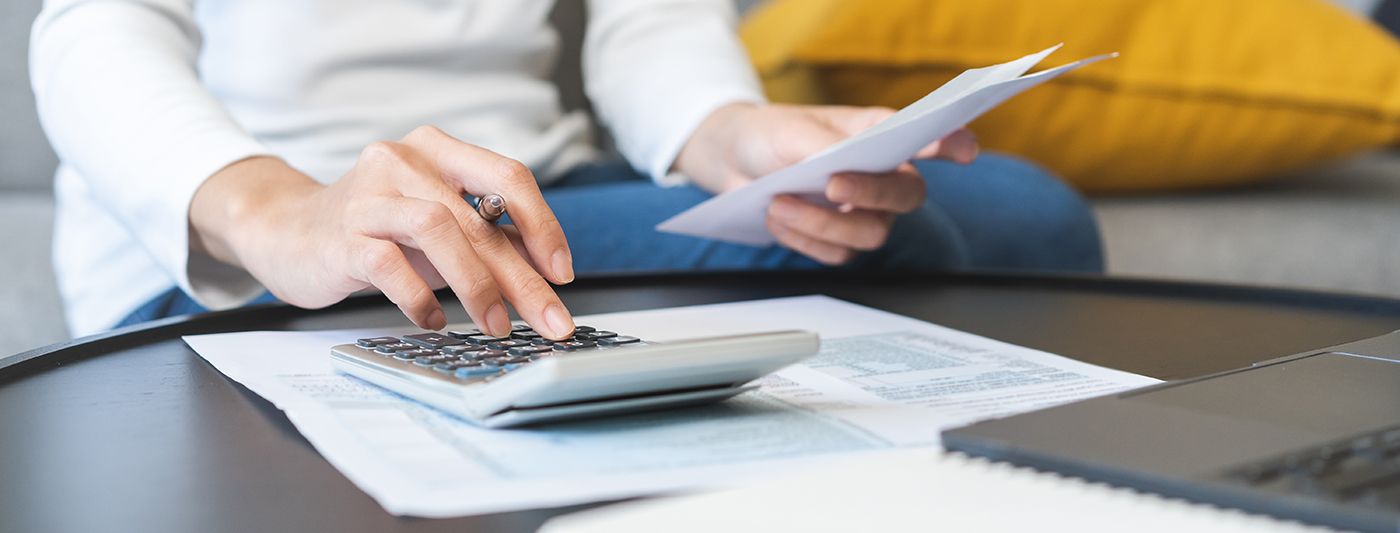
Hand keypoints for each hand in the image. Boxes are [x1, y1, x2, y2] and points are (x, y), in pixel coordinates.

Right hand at [190, 126, 575, 337]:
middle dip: (523, 277)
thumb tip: (546, 276)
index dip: (542, 226)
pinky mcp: (339, 235)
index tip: (563, 274)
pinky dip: (420, 298)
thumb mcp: (437, 224)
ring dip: (477, 285)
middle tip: (550, 321)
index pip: (508, 177)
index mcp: (438, 149)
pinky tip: (433, 321)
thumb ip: (485, 236)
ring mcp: (369, 196)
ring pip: (439, 231)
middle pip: (479, 218)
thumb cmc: (376, 230)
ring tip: (496, 325)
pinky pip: (389, 264)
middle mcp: (404, 160)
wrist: (285, 231)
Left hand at [674, 104, 978, 264]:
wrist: (734, 161)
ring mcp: (864, 212)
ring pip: (871, 234)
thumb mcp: (792, 131)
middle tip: (831, 183)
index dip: (952, 142)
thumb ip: (826, 147)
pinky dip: (804, 239)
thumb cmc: (771, 134)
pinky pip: (838, 255)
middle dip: (870, 193)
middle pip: (907, 197)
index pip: (926, 137)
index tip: (965, 148)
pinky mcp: (840, 240)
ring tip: (779, 201)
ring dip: (821, 222)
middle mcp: (882, 175)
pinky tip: (778, 216)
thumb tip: (848, 163)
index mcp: (878, 133)